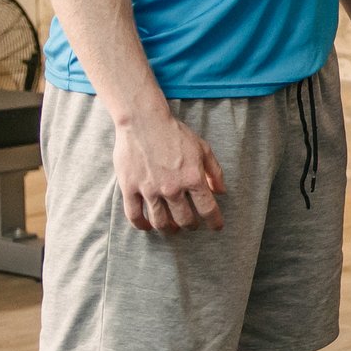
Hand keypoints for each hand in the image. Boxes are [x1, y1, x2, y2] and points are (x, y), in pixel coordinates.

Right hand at [112, 110, 225, 232]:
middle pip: (184, 219)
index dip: (214, 221)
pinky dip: (142, 225)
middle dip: (191, 225)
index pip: (208, 209)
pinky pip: (134, 215)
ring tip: (171, 228)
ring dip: (168, 228)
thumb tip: (221, 192)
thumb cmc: (175, 134)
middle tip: (191, 224)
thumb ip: (214, 172)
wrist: (143, 121)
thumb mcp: (203, 149)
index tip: (216, 227)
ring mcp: (149, 189)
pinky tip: (148, 226)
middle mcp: (172, 187)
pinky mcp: (130, 188)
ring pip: (160, 221)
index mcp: (193, 178)